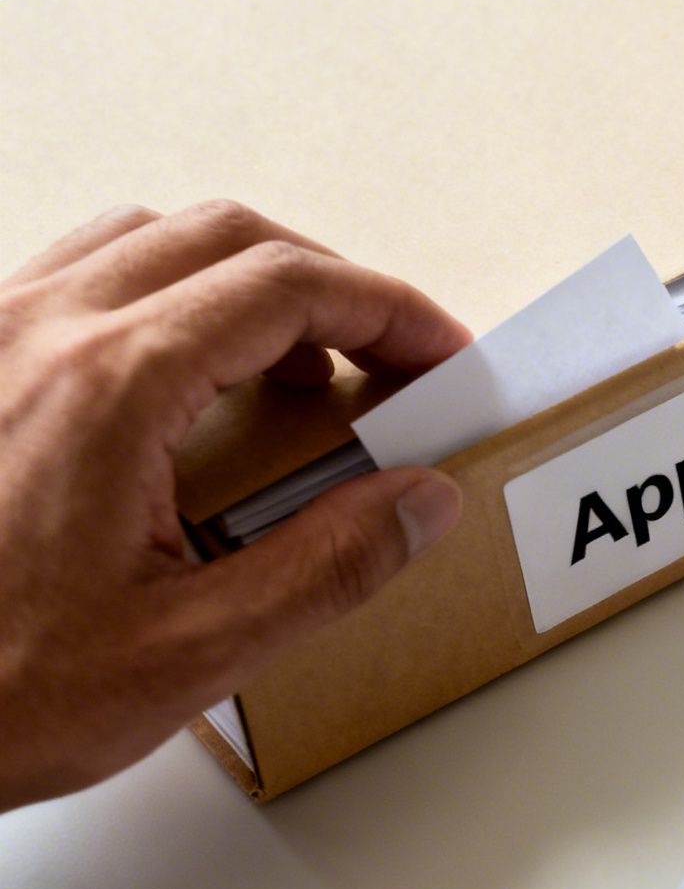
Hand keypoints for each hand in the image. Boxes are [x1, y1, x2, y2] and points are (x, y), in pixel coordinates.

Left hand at [0, 202, 471, 810]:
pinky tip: (188, 379)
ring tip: (296, 367)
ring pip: (146, 239)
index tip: (438, 354)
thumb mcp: (190, 651)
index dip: (389, 310)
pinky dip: (163, 297)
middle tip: (390, 359)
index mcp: (107, 387)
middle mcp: (37, 334)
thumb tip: (421, 503)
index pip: (287, 288)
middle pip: (226, 237)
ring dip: (244, 282)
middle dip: (332, 285)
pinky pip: (78, 277)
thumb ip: (328, 567)